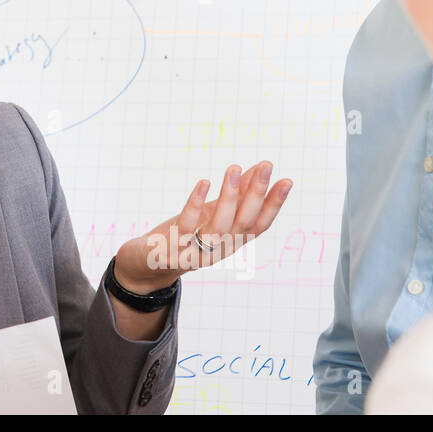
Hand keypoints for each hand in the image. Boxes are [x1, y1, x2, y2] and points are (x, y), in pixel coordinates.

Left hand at [112, 161, 291, 291]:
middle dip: (256, 194)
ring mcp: (196, 254)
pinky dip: (195, 204)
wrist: (145, 265)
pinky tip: (203, 182)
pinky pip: (186, 226)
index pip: (259, 225)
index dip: (274, 205)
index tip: (287, 180)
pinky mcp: (171, 251)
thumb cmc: (183, 235)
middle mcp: (218, 251)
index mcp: (231, 243)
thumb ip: (234, 196)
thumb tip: (258, 169)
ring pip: (218, 226)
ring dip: (228, 196)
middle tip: (266, 166)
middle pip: (242, 224)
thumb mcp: (211, 214)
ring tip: (233, 168)